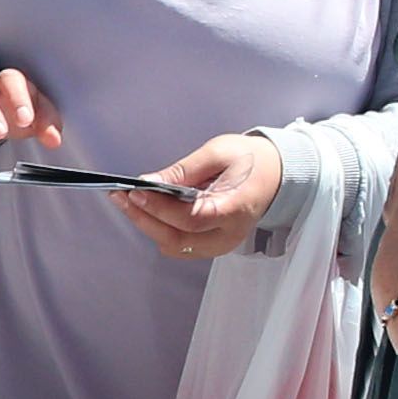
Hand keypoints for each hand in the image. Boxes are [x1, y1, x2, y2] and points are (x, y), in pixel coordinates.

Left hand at [116, 130, 284, 259]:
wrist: (276, 174)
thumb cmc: (251, 160)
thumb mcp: (219, 152)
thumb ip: (183, 171)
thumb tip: (150, 182)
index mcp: (237, 208)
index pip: (192, 218)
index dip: (160, 208)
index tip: (136, 191)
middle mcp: (229, 234)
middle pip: (178, 239)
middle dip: (145, 218)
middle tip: (121, 197)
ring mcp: (221, 244)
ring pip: (174, 245)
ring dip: (148, 225)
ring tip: (128, 201)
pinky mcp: (212, 245)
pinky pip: (179, 244)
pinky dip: (159, 229)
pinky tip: (147, 210)